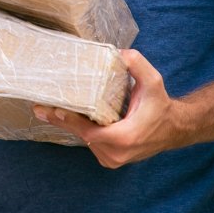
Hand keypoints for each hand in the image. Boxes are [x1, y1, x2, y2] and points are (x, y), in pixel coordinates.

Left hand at [34, 49, 183, 168]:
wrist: (173, 129)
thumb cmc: (161, 106)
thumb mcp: (153, 82)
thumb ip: (138, 65)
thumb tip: (121, 53)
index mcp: (125, 138)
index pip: (89, 131)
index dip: (70, 121)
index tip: (52, 110)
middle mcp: (117, 153)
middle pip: (82, 135)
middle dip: (62, 121)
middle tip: (40, 108)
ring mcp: (112, 159)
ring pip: (85, 140)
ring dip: (71, 125)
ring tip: (50, 110)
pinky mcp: (110, 159)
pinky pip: (90, 143)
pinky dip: (81, 130)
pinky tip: (70, 117)